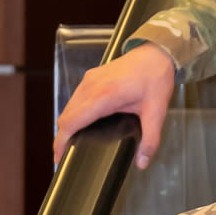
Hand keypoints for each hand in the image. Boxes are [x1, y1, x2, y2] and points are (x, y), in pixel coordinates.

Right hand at [52, 44, 177, 169]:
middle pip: (65, 117)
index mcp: (103, 96)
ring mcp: (89, 80)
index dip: (60, 142)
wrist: (157, 52)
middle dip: (62, 137)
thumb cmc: (156, 78)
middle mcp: (91, 86)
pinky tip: (82, 123)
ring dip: (67, 125)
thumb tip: (142, 162)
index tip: (58, 158)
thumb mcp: (156, 111)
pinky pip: (75, 98)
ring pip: (68, 107)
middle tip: (66, 156)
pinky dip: (74, 113)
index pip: (71, 122)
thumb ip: (150, 139)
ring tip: (73, 142)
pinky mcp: (91, 77)